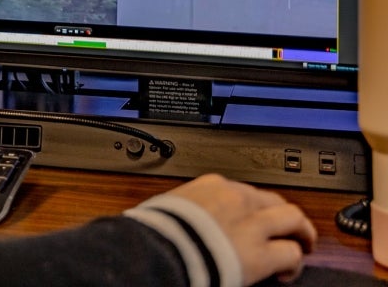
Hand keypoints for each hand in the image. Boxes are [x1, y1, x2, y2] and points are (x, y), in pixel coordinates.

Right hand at [165, 173, 316, 285]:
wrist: (158, 249)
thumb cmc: (155, 231)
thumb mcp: (167, 207)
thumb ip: (185, 209)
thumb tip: (183, 220)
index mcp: (211, 185)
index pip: (242, 189)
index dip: (251, 205)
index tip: (250, 215)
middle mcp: (237, 199)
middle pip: (273, 199)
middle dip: (283, 214)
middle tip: (289, 227)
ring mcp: (251, 225)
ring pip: (293, 219)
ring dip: (301, 232)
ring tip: (303, 244)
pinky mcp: (260, 254)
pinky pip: (291, 253)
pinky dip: (294, 262)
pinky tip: (288, 272)